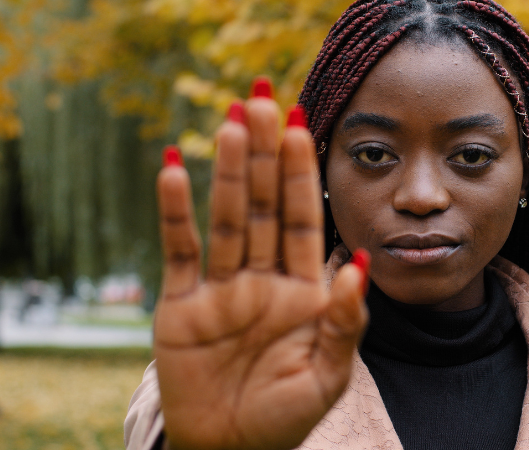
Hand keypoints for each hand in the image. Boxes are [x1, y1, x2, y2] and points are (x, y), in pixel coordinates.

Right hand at [153, 79, 368, 449]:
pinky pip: (179, 251)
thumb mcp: (327, 375)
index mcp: (304, 289)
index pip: (302, 219)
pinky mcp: (181, 305)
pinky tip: (171, 169)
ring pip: (225, 218)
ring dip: (225, 171)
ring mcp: (221, 287)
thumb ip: (345, 320)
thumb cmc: (286, 418)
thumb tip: (357, 260)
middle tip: (262, 99)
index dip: (301, 174)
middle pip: (262, 204)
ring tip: (228, 122)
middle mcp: (263, 277)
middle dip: (264, 154)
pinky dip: (175, 214)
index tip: (303, 126)